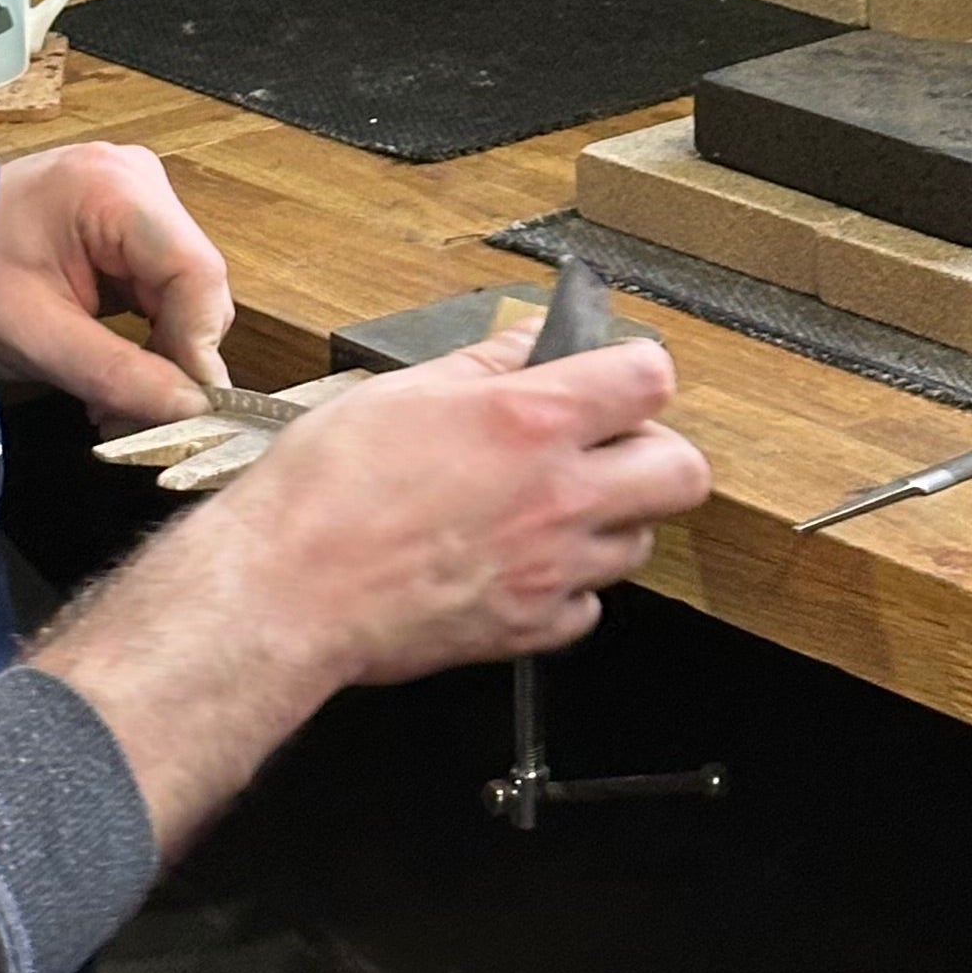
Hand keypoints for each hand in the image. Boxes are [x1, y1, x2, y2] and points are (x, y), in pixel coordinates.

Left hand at [0, 145, 232, 425]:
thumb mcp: (35, 336)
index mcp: (113, 187)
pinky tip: (115, 372)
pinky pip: (161, 285)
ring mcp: (133, 192)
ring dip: (162, 353)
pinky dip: (147, 334)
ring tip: (115, 405)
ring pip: (184, 290)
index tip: (190, 412)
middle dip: (177, 358)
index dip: (201, 347)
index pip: (196, 273)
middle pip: (195, 282)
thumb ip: (117, 373)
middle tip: (138, 422)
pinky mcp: (125, 218)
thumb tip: (191, 408)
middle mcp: (136, 176)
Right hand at [29, 326, 706, 853]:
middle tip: (607, 446)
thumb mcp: (402, 391)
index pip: (650, 379)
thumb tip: (530, 343)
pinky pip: (589, 606)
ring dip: (611, 519)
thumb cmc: (326, 489)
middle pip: (683, 472)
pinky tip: (521, 562)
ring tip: (551, 506)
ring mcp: (553, 570)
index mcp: (532, 421)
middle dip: (652, 451)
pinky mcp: (531, 629)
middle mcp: (560, 496)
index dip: (636, 370)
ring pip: (639, 542)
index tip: (617, 375)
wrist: (288, 589)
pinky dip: (567, 586)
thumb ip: (485, 365)